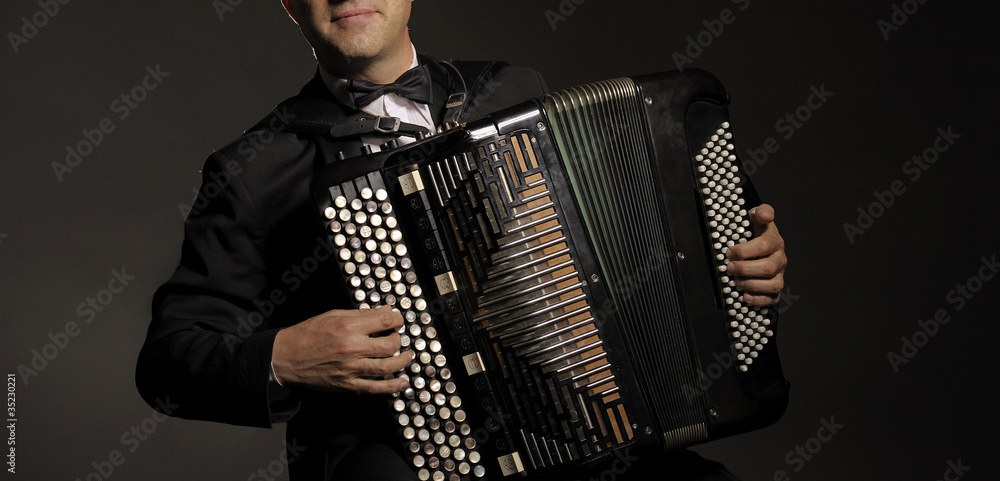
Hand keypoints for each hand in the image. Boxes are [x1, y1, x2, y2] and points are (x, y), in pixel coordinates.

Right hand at [271, 306, 412, 393]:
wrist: (286, 356)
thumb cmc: (308, 334)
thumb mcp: (333, 315)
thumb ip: (361, 314)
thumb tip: (384, 311)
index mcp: (349, 326)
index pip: (385, 321)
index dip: (397, 320)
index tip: (398, 321)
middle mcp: (352, 347)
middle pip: (390, 344)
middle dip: (399, 340)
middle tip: (398, 338)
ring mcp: (351, 368)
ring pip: (387, 366)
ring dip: (402, 361)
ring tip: (407, 356)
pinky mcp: (347, 384)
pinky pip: (374, 387)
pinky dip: (392, 386)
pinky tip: (402, 382)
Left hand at [725, 204, 786, 306]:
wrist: (759, 243)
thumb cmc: (755, 232)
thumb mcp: (755, 218)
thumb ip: (761, 212)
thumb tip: (765, 214)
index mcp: (774, 240)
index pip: (765, 245)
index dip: (745, 250)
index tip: (729, 251)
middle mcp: (779, 258)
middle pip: (769, 267)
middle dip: (746, 269)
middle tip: (730, 268)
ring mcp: (779, 274)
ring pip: (774, 284)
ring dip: (752, 284)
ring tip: (737, 281)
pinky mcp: (775, 287)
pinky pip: (773, 298)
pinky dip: (759, 299)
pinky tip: (745, 296)